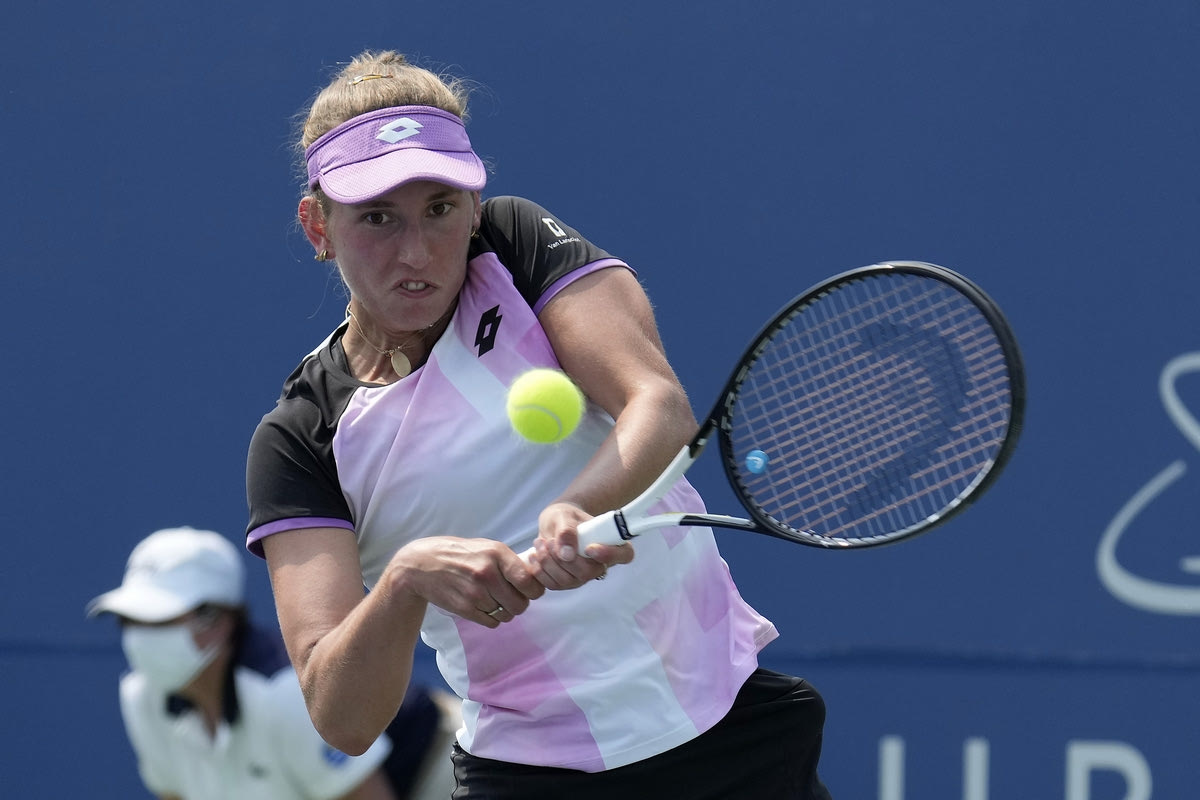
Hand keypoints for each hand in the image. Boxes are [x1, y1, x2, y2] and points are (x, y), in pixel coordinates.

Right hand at [385, 537, 544, 626]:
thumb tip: (537, 576)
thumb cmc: (460, 554)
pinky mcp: (464, 608)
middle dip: (520, 604)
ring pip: (506, 615)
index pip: (529, 581)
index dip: (534, 590)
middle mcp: (487, 573)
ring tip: (493, 599)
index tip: (530, 590)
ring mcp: (475, 592)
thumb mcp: (486, 547)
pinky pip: (491, 623)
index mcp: (496, 553)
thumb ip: (510, 561)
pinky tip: (483, 606)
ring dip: (504, 611)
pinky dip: (491, 618)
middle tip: (512, 598)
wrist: (422, 565)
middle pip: (520, 604)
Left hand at [526, 502, 634, 589]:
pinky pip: (553, 585)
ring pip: (568, 581)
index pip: (623, 555)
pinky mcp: (566, 583)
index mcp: (612, 543)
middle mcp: (601, 564)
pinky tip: (535, 555)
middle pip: (589, 573)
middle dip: (565, 559)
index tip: (589, 547)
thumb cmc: (565, 517)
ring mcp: (583, 577)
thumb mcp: (564, 515)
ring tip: (539, 543)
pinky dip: (540, 571)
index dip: (609, 554)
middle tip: (549, 541)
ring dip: (548, 563)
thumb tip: (567, 554)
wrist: (554, 524)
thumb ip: (567, 531)